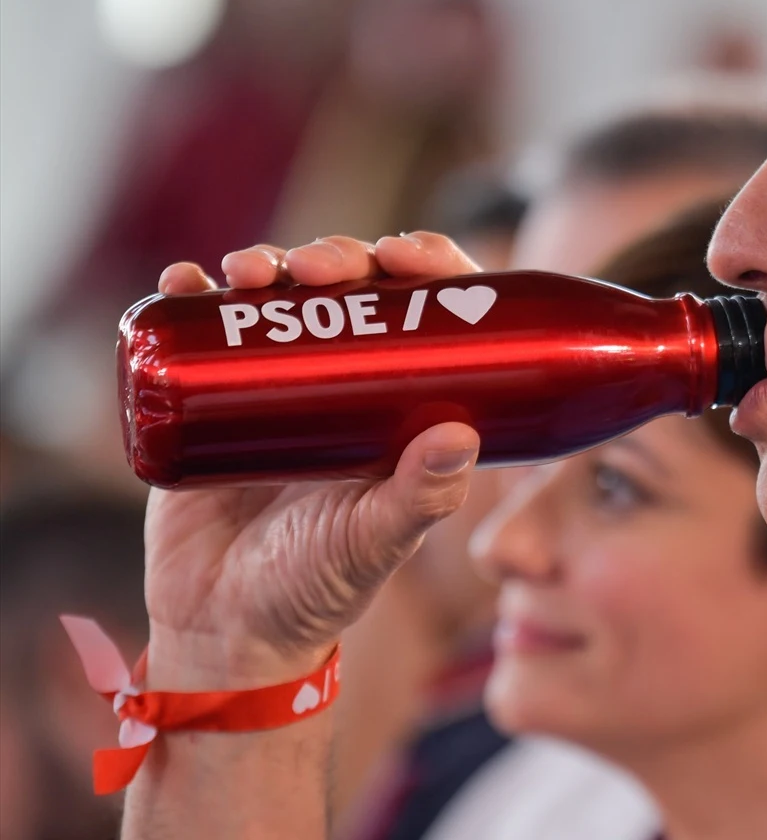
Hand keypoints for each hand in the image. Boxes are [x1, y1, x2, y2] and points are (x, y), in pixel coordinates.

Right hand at [141, 233, 481, 688]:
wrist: (225, 630)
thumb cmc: (317, 589)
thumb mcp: (375, 542)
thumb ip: (420, 499)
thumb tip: (463, 434)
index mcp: (402, 404)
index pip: (427, 312)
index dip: (426, 267)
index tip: (407, 254)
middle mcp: (343, 384)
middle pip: (350, 291)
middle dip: (337, 258)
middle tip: (318, 267)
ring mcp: (273, 388)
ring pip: (278, 299)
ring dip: (266, 266)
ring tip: (249, 271)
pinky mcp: (207, 402)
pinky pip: (198, 334)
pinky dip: (189, 297)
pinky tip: (184, 282)